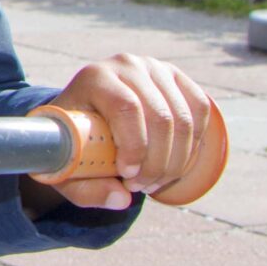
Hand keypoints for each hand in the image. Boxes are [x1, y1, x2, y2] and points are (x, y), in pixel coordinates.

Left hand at [40, 53, 215, 211]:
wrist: (83, 114)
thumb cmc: (72, 140)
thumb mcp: (66, 167)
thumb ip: (86, 190)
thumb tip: (122, 199)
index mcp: (95, 77)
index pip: (126, 107)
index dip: (134, 146)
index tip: (127, 175)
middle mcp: (127, 65)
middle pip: (160, 117)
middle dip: (157, 163)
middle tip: (141, 186)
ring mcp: (155, 68)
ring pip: (183, 119)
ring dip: (176, 160)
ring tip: (155, 181)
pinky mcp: (176, 77)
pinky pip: (199, 111)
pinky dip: (193, 144)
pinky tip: (175, 163)